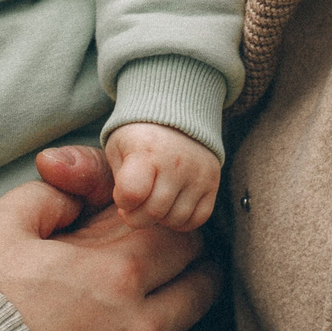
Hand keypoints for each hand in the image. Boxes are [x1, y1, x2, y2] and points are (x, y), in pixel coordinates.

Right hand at [0, 147, 215, 330]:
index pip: (182, 237)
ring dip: (182, 315)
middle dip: (192, 265)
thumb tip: (78, 199)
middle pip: (200, 284)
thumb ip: (52, 195)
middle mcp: (136, 321)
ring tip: (164, 301)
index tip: (154, 224)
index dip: (172, 224)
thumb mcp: (4, 223)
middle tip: (173, 257)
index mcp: (118, 271)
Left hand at [104, 124, 220, 230]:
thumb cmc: (139, 135)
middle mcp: (176, 163)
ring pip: (176, 219)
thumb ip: (120, 181)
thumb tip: (130, 210)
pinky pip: (198, 218)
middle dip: (137, 217)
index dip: (122, 202)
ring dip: (160, 218)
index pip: (132, 193)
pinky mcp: (213, 180)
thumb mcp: (119, 148)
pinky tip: (171, 205)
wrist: (176, 110)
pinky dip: (182, 220)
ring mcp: (198, 173)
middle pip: (153, 212)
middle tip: (134, 205)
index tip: (123, 195)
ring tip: (153, 200)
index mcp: (146, 151)